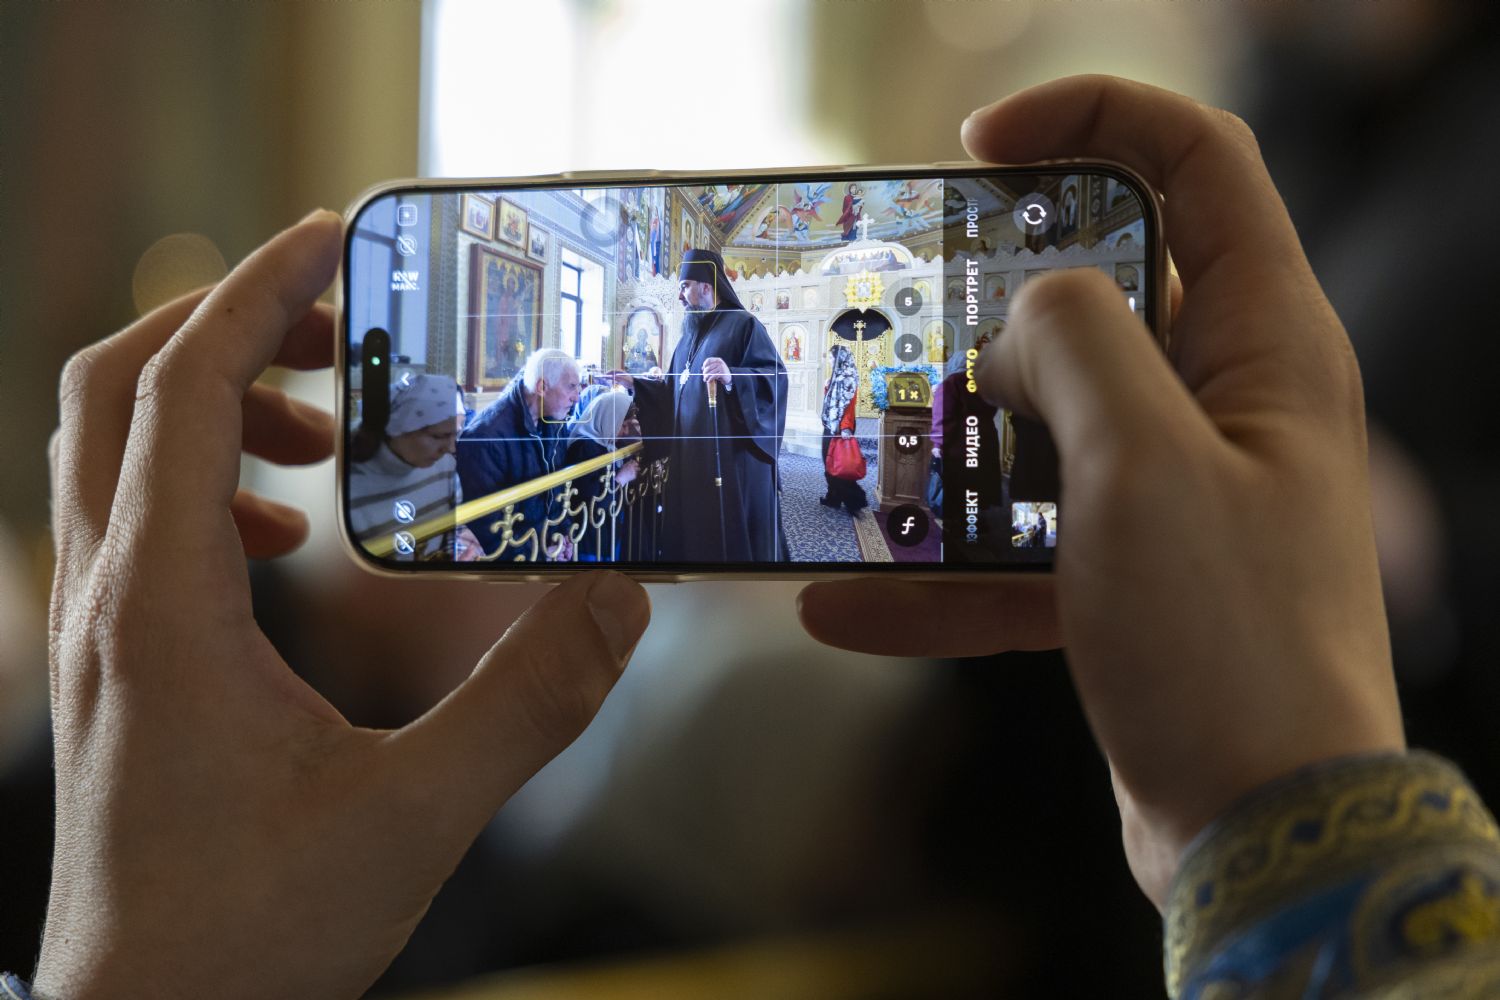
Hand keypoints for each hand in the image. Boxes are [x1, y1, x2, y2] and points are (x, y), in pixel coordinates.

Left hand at [38, 211, 649, 998]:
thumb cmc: (250, 937)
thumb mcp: (418, 816)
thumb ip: (532, 702)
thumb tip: (620, 598)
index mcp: (164, 607)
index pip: (180, 389)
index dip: (254, 290)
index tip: (330, 234)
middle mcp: (109, 602)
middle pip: (115, 389)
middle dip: (225, 326)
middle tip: (336, 329)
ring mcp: (100, 636)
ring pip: (109, 452)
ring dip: (208, 403)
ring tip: (322, 435)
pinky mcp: (116, 670)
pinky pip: (129, 522)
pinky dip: (199, 483)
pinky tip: (283, 536)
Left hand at [702, 356, 731, 385]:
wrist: (729, 377)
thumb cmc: (721, 372)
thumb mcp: (716, 368)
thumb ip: (710, 366)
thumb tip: (702, 368)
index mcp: (718, 360)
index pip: (708, 360)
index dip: (704, 364)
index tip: (703, 369)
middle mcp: (720, 363)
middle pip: (708, 367)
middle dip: (704, 373)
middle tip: (704, 376)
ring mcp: (721, 368)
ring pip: (710, 372)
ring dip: (706, 377)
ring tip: (705, 379)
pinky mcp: (722, 373)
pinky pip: (713, 376)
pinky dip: (710, 379)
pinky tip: (709, 381)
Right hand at [797, 76, 1401, 906]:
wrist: (1265, 834)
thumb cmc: (1229, 641)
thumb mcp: (1141, 466)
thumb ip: (1075, 349)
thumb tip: (1021, 322)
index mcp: (1264, 344)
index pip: (1196, 164)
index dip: (1092, 118)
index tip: (979, 144)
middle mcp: (1226, 406)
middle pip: (1104, 296)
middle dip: (993, 301)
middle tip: (903, 308)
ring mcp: (1175, 495)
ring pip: (1046, 428)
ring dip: (952, 445)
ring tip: (858, 457)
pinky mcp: (1130, 579)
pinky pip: (1020, 550)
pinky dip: (941, 576)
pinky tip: (844, 604)